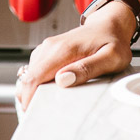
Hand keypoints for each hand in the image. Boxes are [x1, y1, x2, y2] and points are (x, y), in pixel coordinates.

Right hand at [16, 3, 134, 109]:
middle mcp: (50, 48)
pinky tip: (52, 91)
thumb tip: (62, 80)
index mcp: (63, 51)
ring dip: (34, 92)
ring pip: (29, 76)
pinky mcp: (47, 52)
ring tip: (52, 104)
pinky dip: (38, 84)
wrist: (110, 25)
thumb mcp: (111, 57)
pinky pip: (35, 71)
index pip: (33, 78)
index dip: (29, 100)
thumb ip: (87, 68)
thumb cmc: (113, 41)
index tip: (37, 115)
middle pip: (27, 79)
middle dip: (31, 99)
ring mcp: (47, 48)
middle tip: (47, 114)